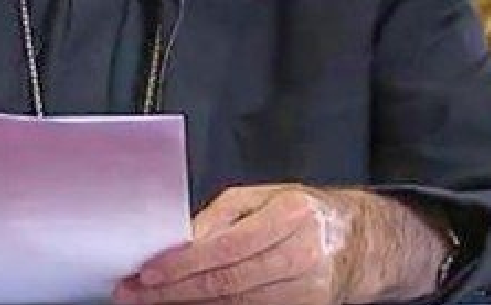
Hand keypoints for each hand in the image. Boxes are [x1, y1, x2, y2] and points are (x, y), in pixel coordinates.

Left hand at [112, 184, 448, 304]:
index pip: (225, 247)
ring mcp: (306, 290)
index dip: (182, 264)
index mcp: (291, 215)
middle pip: (226, 283)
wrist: (355, 241)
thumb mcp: (260, 197)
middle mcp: (302, 255)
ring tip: (152, 301)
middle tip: (135, 294)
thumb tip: (180, 241)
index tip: (148, 272)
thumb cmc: (302, 212)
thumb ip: (219, 217)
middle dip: (174, 291)